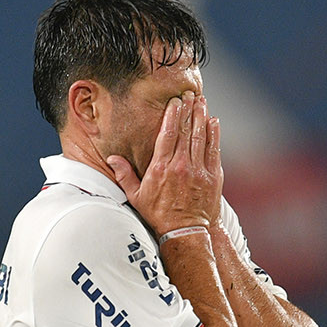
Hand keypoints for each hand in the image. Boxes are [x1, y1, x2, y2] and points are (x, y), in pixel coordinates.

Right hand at [107, 92, 222, 237]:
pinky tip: (214, 121)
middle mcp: (181, 166)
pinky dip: (214, 134)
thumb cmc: (159, 215)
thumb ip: (125, 175)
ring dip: (201, 116)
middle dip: (188, 110)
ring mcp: (199, 170)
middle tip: (190, 94)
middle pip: (185, 131)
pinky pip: (214, 150)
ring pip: (200, 137)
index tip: (175, 102)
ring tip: (202, 101)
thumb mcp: (136, 196)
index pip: (167, 134)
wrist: (185, 233)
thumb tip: (112, 158)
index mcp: (161, 168)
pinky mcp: (212, 176)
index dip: (172, 115)